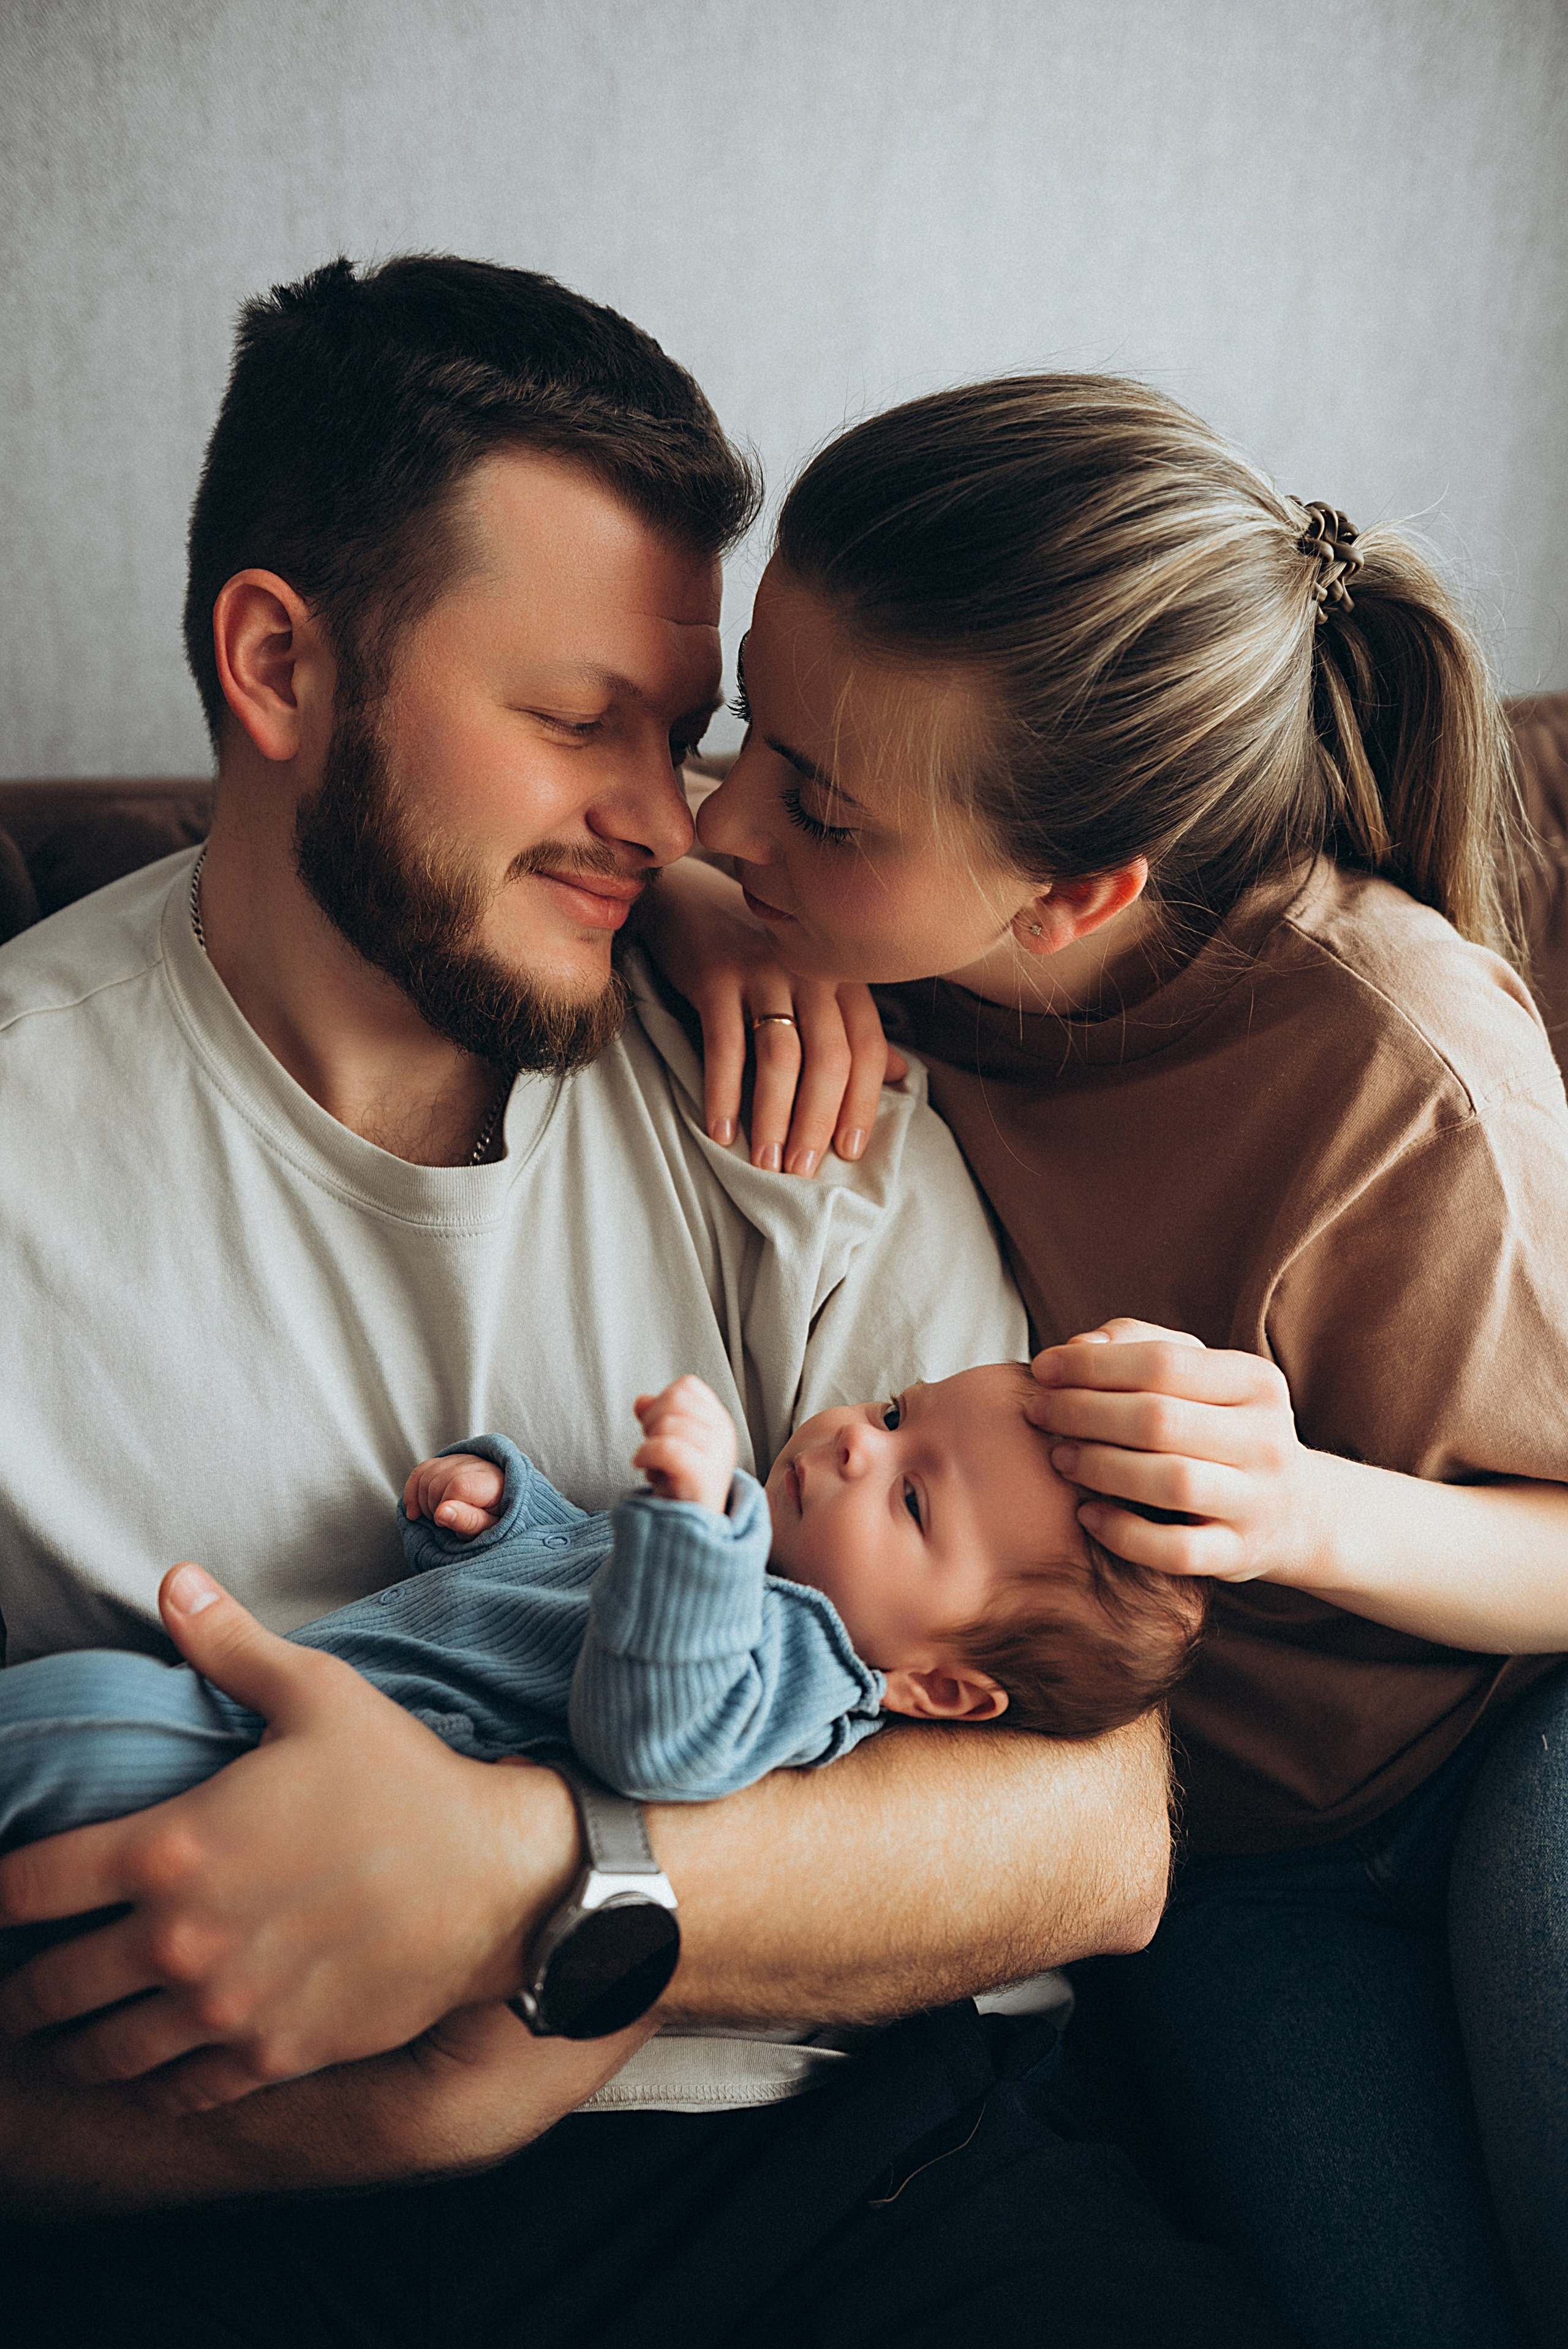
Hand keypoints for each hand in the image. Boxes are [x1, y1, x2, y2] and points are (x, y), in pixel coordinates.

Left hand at [0, 1564, 579, 2108]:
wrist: (496, 1878)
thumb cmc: (406, 1778)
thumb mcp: (319, 1694)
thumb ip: (230, 1647)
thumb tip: (171, 1582)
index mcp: (174, 1848)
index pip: (29, 1886)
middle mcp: (181, 1941)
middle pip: (47, 1988)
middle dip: (15, 1991)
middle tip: (12, 1987)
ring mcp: (225, 2010)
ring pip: (101, 2053)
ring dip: (69, 2046)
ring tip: (59, 2038)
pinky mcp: (272, 2057)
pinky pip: (177, 2092)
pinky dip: (147, 2085)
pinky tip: (144, 2069)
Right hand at [404, 1452, 504, 1536]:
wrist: (507, 1504)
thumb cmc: (500, 1520)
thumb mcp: (491, 1528)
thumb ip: (469, 1522)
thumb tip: (441, 1513)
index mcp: (493, 1482)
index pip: (458, 1486)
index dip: (446, 1508)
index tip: (449, 1525)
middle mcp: (478, 1464)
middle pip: (439, 1480)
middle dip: (433, 1507)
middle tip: (444, 1525)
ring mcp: (463, 1459)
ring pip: (427, 1474)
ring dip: (422, 1501)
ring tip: (436, 1518)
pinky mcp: (451, 1460)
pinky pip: (422, 1470)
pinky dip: (413, 1490)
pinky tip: (414, 1511)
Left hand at [632, 1375, 737, 1512]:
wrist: (693, 1530)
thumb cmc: (681, 1486)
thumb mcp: (671, 1445)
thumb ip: (658, 1418)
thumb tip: (641, 1400)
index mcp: (718, 1421)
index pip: (686, 1387)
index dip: (664, 1402)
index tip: (658, 1429)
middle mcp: (722, 1433)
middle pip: (675, 1398)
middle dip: (653, 1419)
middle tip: (652, 1446)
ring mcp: (716, 1453)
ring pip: (667, 1423)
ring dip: (648, 1443)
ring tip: (653, 1464)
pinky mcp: (703, 1474)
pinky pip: (665, 1447)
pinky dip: (646, 1455)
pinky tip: (645, 1468)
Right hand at [638, 858, 905, 1173]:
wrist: (691, 902)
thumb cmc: (757, 957)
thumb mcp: (811, 985)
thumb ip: (852, 1028)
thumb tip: (898, 1073)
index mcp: (841, 978)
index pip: (865, 1048)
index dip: (861, 1104)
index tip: (849, 1152)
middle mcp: (810, 971)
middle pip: (829, 1057)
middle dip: (817, 1121)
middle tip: (802, 1170)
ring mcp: (763, 970)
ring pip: (781, 1054)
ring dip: (774, 1115)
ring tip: (766, 1162)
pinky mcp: (716, 975)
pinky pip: (724, 1044)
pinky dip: (723, 1092)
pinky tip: (721, 1131)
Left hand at [1026, 1317, 1319, 1582]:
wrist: (1291, 1508)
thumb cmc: (1217, 1425)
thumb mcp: (1197, 1374)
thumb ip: (1137, 1344)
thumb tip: (1080, 1345)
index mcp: (1256, 1381)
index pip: (1163, 1362)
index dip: (1093, 1365)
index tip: (1043, 1368)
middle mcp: (1266, 1439)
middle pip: (1159, 1419)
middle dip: (1084, 1413)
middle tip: (1039, 1413)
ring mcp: (1258, 1501)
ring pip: (1171, 1482)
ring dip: (1101, 1467)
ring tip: (1060, 1458)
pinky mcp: (1239, 1553)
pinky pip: (1177, 1551)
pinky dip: (1124, 1534)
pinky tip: (1087, 1516)